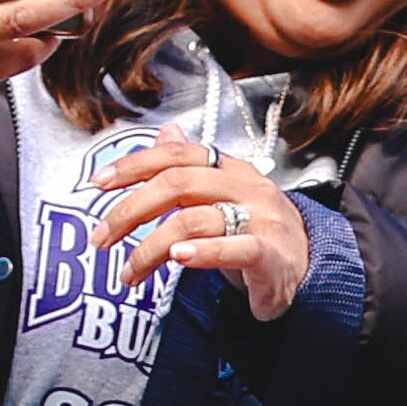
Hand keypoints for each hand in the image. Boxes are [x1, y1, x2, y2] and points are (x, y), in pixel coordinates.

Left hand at [82, 132, 308, 320]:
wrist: (308, 271)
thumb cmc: (258, 234)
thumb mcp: (223, 196)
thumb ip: (191, 170)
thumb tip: (166, 132)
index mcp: (231, 170)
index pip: (177, 154)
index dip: (134, 164)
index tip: (98, 183)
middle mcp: (247, 187)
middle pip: (178, 183)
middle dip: (130, 210)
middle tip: (101, 238)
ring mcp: (262, 219)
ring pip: (194, 221)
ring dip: (150, 248)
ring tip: (129, 273)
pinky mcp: (271, 255)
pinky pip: (234, 248)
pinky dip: (202, 253)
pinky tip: (177, 259)